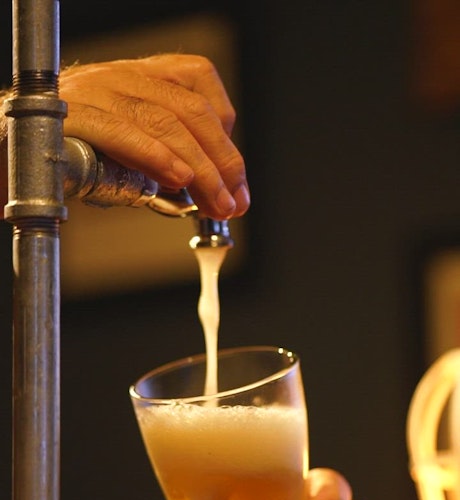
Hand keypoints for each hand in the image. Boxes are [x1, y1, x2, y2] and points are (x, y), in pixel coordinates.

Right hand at [59, 54, 249, 219]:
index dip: (225, 131)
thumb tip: (214, 196)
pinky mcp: (70, 115)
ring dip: (199, 168)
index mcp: (136, 77)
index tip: (236, 180)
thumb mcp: (125, 156)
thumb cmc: (64, 158)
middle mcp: (117, 75)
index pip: (197, 80)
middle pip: (188, 108)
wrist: (5, 156)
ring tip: (215, 203)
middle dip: (221, 160)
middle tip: (233, 202)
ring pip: (163, 120)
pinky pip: (121, 130)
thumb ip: (165, 166)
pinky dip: (155, 155)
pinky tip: (178, 178)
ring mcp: (93, 90)